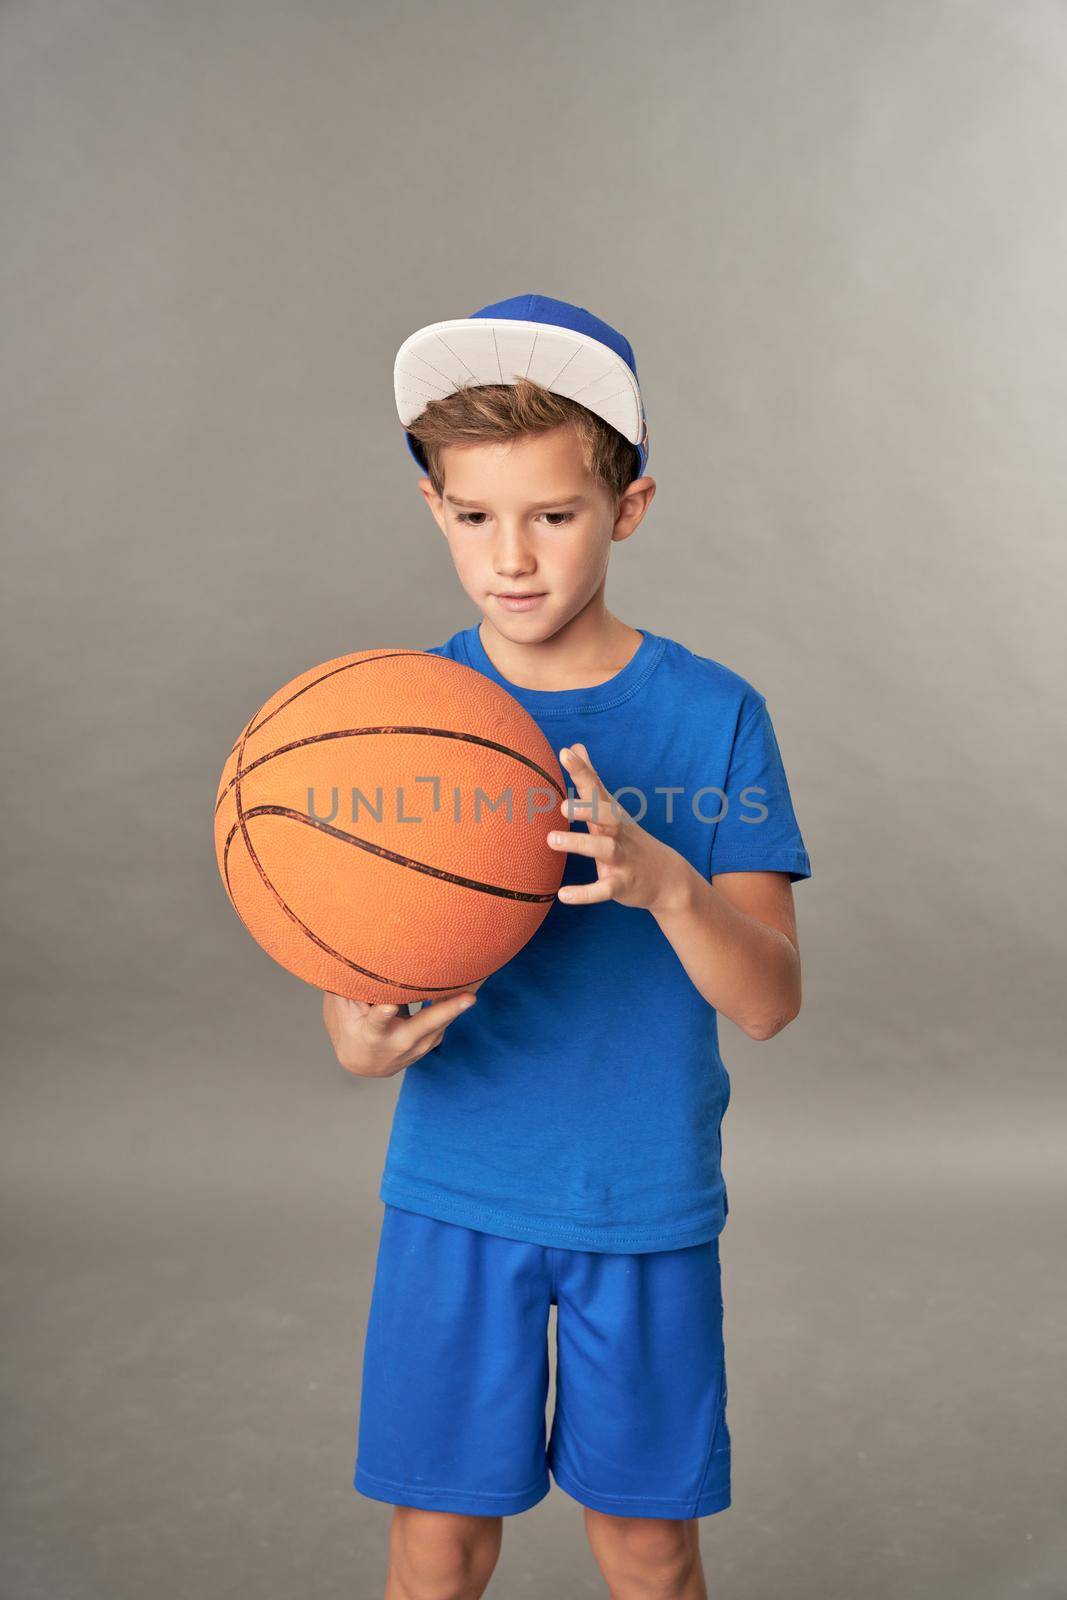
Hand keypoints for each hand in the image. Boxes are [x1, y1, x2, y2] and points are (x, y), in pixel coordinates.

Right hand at [323, 979, 484, 1077]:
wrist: (366, 1064)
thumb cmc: (352, 1030)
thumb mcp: (343, 1012)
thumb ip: (351, 991)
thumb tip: (352, 959)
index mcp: (374, 1034)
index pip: (377, 1023)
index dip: (382, 1015)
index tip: (387, 1008)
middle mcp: (401, 1042)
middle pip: (426, 1024)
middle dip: (448, 1010)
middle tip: (469, 997)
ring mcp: (422, 1043)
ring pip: (446, 1018)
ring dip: (464, 997)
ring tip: (483, 973)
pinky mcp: (435, 1038)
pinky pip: (450, 1014)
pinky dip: (462, 998)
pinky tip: (479, 978)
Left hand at [547, 742, 691, 913]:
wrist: (667, 877)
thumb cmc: (629, 837)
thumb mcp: (611, 806)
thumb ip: (591, 778)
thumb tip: (575, 746)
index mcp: (612, 813)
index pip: (597, 788)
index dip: (582, 770)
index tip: (565, 753)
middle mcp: (618, 832)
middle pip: (607, 814)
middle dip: (586, 809)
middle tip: (561, 806)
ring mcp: (622, 858)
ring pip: (604, 848)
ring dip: (579, 844)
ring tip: (551, 840)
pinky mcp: (621, 884)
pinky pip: (604, 889)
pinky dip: (585, 893)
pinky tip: (563, 894)